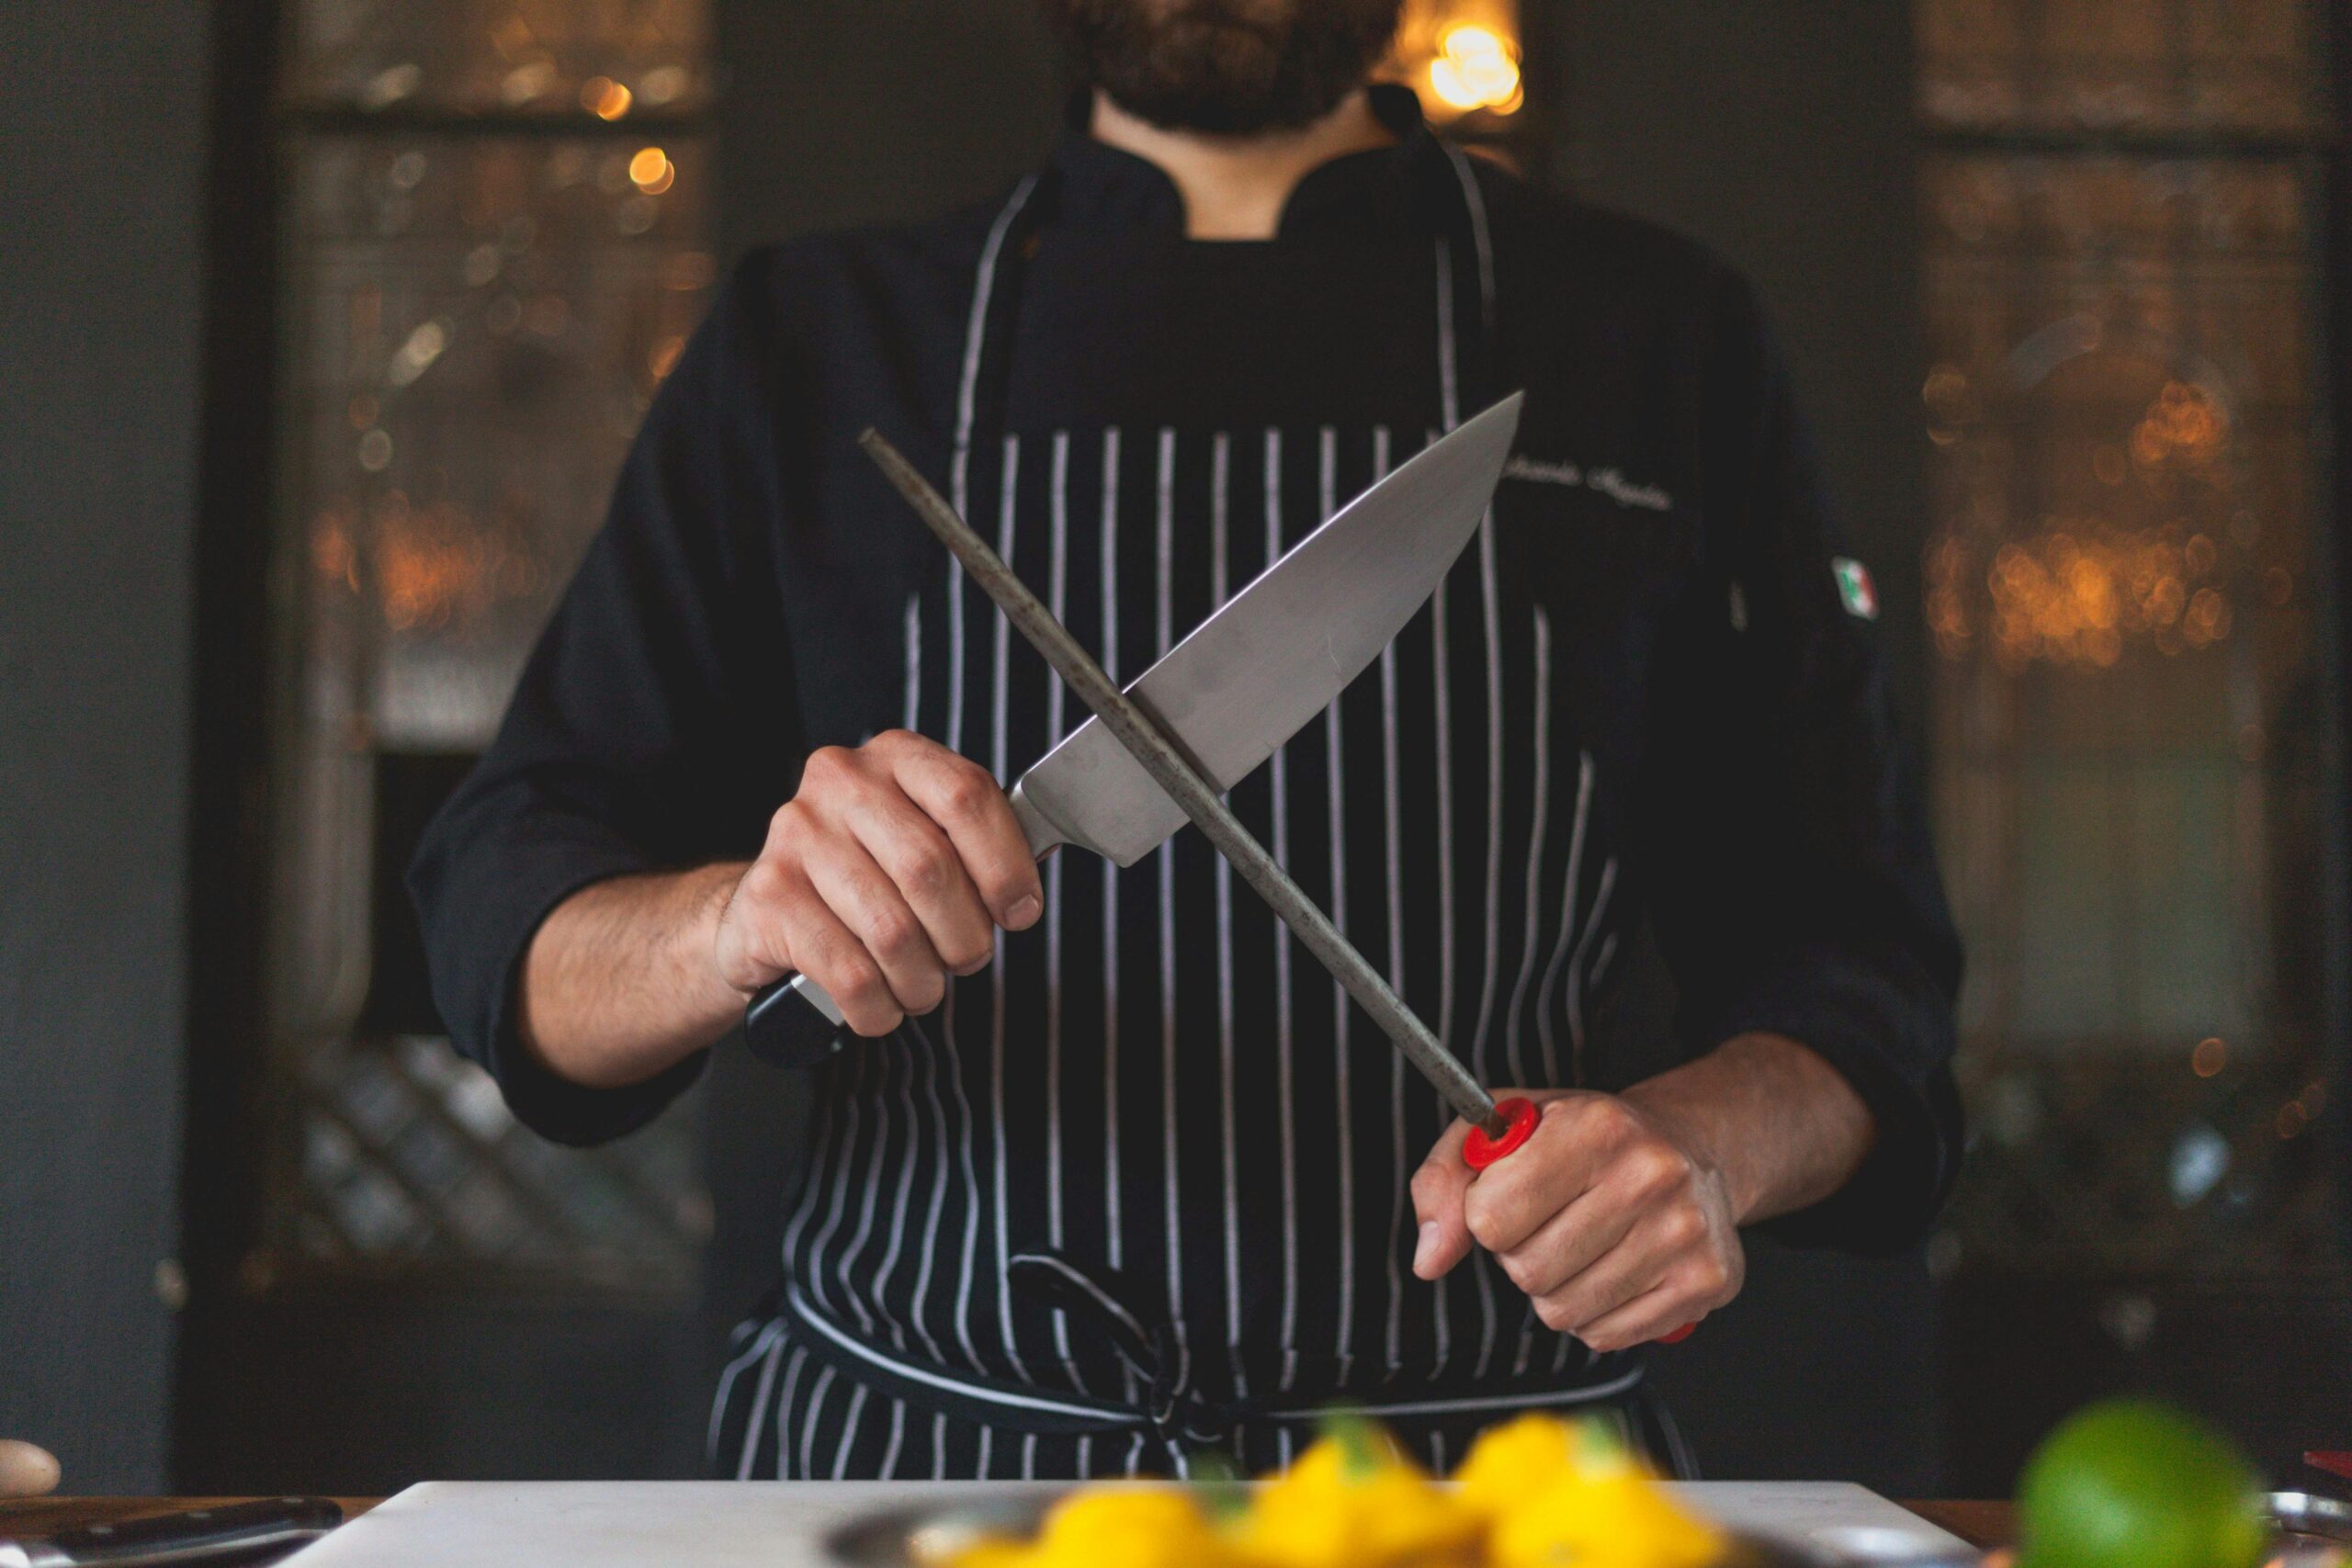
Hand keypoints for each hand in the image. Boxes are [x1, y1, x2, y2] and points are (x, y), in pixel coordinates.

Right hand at [714, 730, 1042, 1036]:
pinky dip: (879, 1006)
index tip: (1019, 911)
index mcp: (895, 757)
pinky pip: (849, 973)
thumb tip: (1020, 902)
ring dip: (922, 980)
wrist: (772, 909)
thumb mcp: (924, 841)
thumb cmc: (869, 876)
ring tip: (921, 987)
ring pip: (891, 931)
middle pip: (929, 868)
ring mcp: (797, 836)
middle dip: (965, 935)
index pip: (967, 796)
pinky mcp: (769, 896)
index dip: (1006, 865)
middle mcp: (841, 782)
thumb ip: (973, 852)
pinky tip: (881, 1004)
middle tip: (966, 958)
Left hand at [1408, 1088, 1744, 1351]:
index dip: (1485, 1215)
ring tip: (1584, 1242)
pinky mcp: (1705, 1282)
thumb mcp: (1503, 1128)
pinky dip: (1595, 1314)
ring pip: (1562, 1312)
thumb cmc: (1583, 1138)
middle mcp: (1649, 1175)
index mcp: (1594, 1125)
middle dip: (1520, 1254)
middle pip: (1526, 1271)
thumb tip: (1429, 1259)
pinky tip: (1615, 1268)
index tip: (1509, 1195)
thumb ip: (1444, 1182)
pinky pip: (1605, 1336)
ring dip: (1555, 1288)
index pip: (1490, 1217)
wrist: (1689, 1147)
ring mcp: (1684, 1232)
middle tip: (1551, 1220)